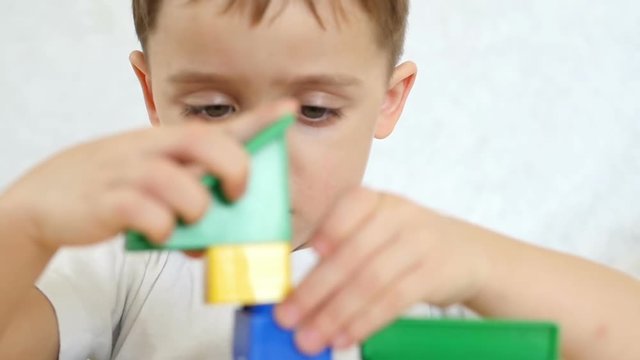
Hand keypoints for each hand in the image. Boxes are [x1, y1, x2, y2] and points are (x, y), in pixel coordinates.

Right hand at [0, 100, 296, 251]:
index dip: (259, 119)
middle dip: (234, 169)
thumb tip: (236, 225)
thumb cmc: (119, 186)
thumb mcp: (157, 173)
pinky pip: (145, 214)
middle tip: (236, 194)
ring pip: (178, 184)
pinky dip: (162, 229)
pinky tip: (159, 233)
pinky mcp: (108, 202)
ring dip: (195, 210)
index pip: (223, 126)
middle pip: (206, 142)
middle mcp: (154, 150)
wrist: (52, 197)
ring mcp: (129, 173)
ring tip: (189, 223)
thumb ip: (196, 191)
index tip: (290, 111)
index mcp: (171, 142)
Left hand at [275, 187, 490, 353]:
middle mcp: (398, 215)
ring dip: (335, 313)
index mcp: (377, 200)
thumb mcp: (378, 232)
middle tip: (287, 317)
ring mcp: (420, 243)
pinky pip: (394, 300)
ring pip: (371, 280)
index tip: (308, 252)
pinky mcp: (435, 274)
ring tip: (310, 338)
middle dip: (316, 289)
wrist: (467, 253)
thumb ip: (341, 252)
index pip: (350, 205)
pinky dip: (366, 321)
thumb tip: (297, 293)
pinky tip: (345, 336)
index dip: (329, 227)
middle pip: (353, 252)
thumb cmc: (405, 245)